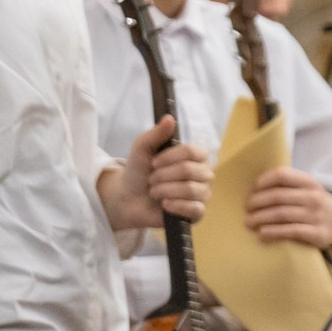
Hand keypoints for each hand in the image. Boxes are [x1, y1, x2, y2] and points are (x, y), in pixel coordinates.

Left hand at [100, 116, 211, 231]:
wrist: (128, 199)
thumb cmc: (139, 172)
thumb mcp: (141, 150)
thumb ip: (155, 134)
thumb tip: (169, 118)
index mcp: (195, 157)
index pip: (193, 152)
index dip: (170, 157)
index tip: (153, 162)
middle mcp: (203, 174)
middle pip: (190, 170)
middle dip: (163, 176)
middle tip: (151, 180)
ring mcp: (202, 193)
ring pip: (191, 189)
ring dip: (165, 190)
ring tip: (154, 192)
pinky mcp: (197, 213)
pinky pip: (196, 208)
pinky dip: (177, 206)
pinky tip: (164, 205)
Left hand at [245, 166, 331, 247]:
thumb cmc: (314, 206)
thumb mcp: (308, 191)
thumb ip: (288, 187)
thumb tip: (254, 189)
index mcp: (310, 183)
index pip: (282, 175)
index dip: (264, 181)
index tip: (253, 190)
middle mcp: (314, 197)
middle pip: (277, 196)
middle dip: (257, 203)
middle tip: (247, 209)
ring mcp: (316, 216)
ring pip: (281, 214)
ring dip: (260, 218)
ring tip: (249, 222)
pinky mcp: (317, 234)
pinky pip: (290, 231)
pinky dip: (273, 232)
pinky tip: (262, 233)